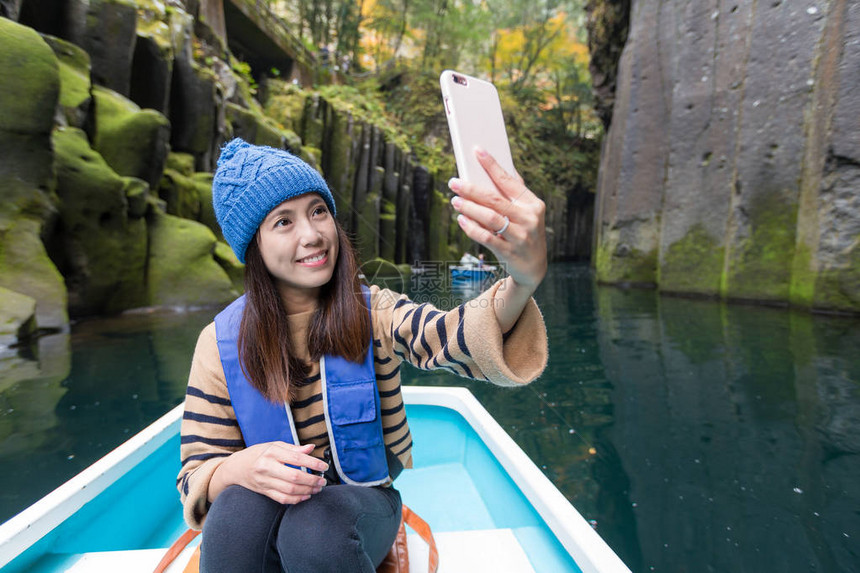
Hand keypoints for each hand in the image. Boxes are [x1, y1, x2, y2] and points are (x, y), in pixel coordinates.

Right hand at [210, 442, 328, 504]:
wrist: (236, 468)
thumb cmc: (258, 454)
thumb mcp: (274, 445)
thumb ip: (293, 448)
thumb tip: (311, 448)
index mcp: (271, 453)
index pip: (296, 458)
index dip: (312, 463)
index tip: (323, 466)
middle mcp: (267, 467)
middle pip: (294, 477)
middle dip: (312, 480)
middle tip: (322, 480)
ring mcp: (265, 481)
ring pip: (289, 490)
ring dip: (307, 490)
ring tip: (317, 488)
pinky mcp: (264, 492)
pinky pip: (282, 498)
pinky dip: (296, 499)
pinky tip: (305, 496)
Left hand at [449, 148, 546, 291]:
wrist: (534, 267)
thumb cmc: (525, 232)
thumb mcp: (527, 212)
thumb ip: (515, 192)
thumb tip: (501, 166)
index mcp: (533, 204)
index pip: (509, 180)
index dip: (492, 165)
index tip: (477, 151)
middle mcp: (529, 219)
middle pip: (495, 199)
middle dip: (472, 189)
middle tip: (454, 182)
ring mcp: (520, 237)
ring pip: (490, 218)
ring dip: (469, 208)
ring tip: (455, 200)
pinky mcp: (510, 252)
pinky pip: (487, 237)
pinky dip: (472, 228)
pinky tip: (461, 220)